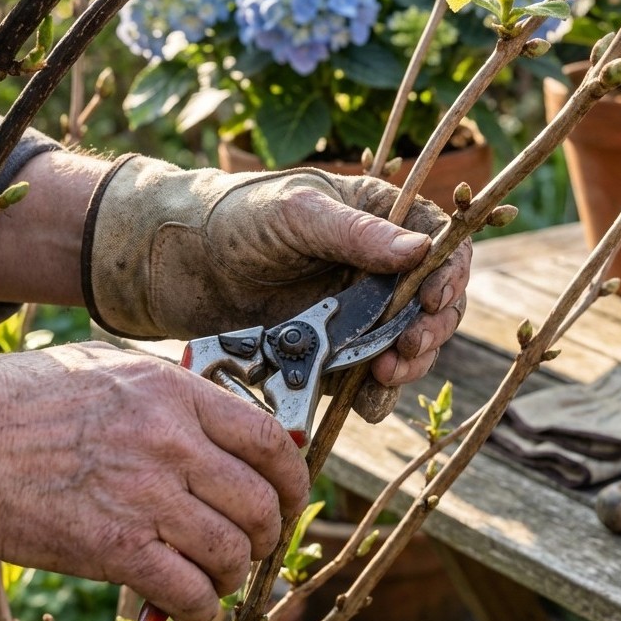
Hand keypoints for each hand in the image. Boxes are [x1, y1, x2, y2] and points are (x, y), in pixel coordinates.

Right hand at [0, 342, 309, 620]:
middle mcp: (170, 443)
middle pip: (260, 501)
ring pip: (233, 550)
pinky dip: (197, 605)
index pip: (267, 440)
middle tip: (253, 542)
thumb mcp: (107, 366)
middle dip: (268, 532)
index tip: (290, 494)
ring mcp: (145, 497)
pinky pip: (188, 590)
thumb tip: (223, 410)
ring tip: (216, 574)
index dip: (292, 477)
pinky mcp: (115, 548)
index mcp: (173, 394)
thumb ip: (169, 388)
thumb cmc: (18, 401)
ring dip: (234, 572)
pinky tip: (184, 602)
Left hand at [83, 157, 471, 420]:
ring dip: (408, 364)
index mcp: (376, 217)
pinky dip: (375, 395)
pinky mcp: (330, 350)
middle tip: (410, 345)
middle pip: (432, 302)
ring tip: (387, 375)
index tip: (434, 298)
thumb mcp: (296, 216)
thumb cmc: (233, 218)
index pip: (439, 242)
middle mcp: (374, 266)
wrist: (171, 263)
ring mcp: (354, 312)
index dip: (449, 272)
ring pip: (406, 344)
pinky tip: (370, 404)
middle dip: (430, 328)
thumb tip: (423, 248)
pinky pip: (366, 378)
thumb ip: (358, 234)